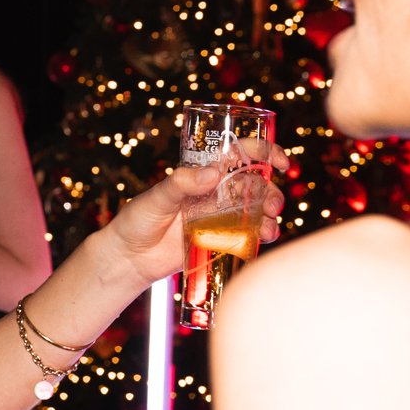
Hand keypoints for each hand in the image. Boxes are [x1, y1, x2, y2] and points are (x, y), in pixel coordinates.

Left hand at [94, 151, 290, 289]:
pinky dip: (263, 233)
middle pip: (255, 184)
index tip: (279, 161)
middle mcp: (216, 192)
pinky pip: (249, 234)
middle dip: (270, 191)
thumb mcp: (157, 197)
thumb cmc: (138, 220)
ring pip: (257, 209)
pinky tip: (264, 237)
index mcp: (202, 174)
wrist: (130, 257)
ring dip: (270, 213)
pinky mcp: (221, 239)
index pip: (238, 155)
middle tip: (272, 204)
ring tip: (268, 224)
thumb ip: (182, 183)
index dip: (263, 153)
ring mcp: (221, 216)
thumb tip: (213, 172)